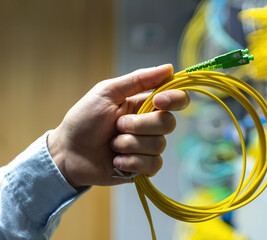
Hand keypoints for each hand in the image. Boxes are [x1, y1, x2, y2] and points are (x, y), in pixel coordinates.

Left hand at [47, 64, 188, 187]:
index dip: (174, 99)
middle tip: (117, 126)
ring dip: (129, 144)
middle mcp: (150, 125)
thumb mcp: (107, 93)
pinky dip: (132, 162)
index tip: (159, 101)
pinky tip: (116, 160)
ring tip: (112, 145)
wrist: (68, 152)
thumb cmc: (84, 120)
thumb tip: (169, 68)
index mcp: (144, 105)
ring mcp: (148, 147)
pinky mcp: (144, 167)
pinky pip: (153, 165)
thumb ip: (138, 80)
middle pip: (168, 123)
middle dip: (139, 125)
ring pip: (159, 145)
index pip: (176, 99)